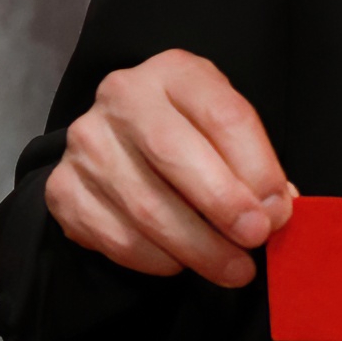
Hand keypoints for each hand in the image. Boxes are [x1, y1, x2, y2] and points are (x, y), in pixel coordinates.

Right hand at [45, 51, 294, 285]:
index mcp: (174, 72)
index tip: (278, 210)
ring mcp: (86, 142)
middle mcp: (122, 97)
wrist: (124, 146)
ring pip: (146, 206)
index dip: (257, 168)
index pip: (222, 115)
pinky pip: (115, 236)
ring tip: (232, 269)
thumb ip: (255, 166)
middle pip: (173, 154)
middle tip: (255, 240)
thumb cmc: (193, 139)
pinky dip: (156, 259)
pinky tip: (181, 263)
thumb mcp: (228, 134)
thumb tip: (276, 212)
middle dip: (223, 206)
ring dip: (198, 248)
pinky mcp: (63, 188)